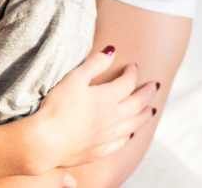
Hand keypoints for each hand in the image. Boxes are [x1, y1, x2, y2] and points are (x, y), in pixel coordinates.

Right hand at [28, 46, 159, 171]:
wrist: (47, 141)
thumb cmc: (57, 107)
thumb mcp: (73, 79)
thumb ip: (94, 64)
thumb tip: (112, 51)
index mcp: (107, 98)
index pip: (127, 82)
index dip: (132, 72)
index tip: (133, 66)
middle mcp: (114, 117)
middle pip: (137, 104)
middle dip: (147, 93)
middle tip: (154, 86)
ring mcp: (108, 136)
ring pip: (134, 124)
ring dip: (145, 115)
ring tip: (152, 110)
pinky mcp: (100, 150)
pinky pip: (121, 142)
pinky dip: (129, 135)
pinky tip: (129, 134)